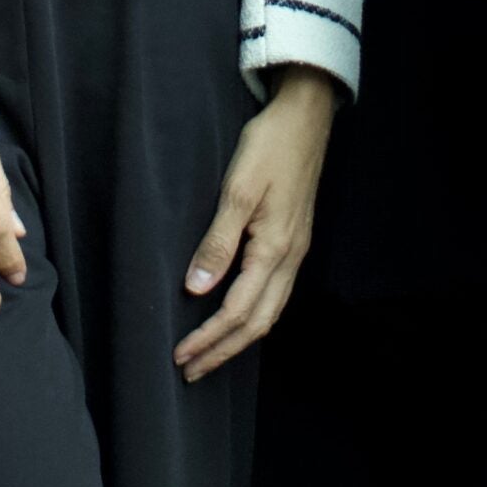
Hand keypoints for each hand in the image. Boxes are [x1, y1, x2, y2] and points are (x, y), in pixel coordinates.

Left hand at [174, 66, 337, 380]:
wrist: (307, 116)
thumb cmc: (270, 146)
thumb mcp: (237, 188)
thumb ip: (218, 241)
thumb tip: (196, 289)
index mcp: (275, 248)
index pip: (237, 311)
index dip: (208, 338)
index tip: (179, 356)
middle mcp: (290, 257)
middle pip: (257, 323)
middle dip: (223, 350)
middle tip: (190, 370)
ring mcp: (296, 250)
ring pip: (270, 312)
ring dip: (238, 338)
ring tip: (209, 353)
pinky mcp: (294, 239)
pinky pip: (274, 294)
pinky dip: (253, 315)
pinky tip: (236, 315)